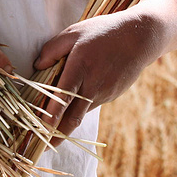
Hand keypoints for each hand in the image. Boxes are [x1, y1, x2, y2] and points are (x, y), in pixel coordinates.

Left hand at [33, 10, 162, 145]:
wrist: (140, 38)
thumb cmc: (103, 32)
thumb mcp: (74, 32)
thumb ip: (53, 48)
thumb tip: (37, 66)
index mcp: (80, 66)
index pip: (62, 96)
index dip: (51, 115)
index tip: (40, 129)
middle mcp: (92, 85)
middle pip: (73, 117)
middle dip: (58, 134)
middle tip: (44, 145)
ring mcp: (104, 93)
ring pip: (82, 111)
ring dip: (68, 120)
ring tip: (52, 125)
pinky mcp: (112, 95)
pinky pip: (91, 103)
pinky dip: (81, 106)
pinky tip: (75, 100)